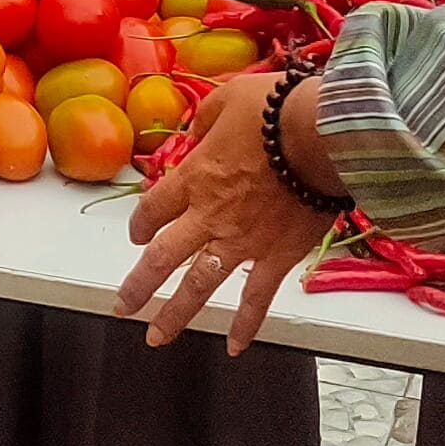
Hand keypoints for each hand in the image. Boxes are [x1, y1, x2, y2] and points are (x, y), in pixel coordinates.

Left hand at [116, 71, 336, 354]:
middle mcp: (210, 216)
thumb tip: (198, 130)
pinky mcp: (276, 256)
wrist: (320, 135)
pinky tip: (234, 346)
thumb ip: (206, 118)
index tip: (137, 235)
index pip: (154, 208)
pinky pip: (256, 298)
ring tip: (157, 338)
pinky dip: (246, 325)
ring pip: (198, 287)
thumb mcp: (228, 99)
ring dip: (175, 315)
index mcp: (194, 177)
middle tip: (124, 306)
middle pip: (163, 258)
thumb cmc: (275, 111)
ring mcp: (242, 242)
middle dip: (140, 286)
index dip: (140, 223)